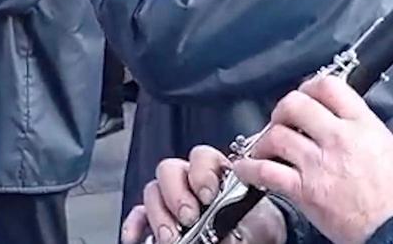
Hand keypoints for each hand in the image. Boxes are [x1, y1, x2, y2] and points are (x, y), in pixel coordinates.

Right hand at [120, 146, 286, 243]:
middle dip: (177, 194)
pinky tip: (136, 237)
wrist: (256, 237)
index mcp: (217, 172)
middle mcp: (190, 179)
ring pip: (152, 190)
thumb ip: (236, 219)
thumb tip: (223, 232)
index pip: (201, 157)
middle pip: (169, 169)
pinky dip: (135, 224)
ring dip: (159, 212)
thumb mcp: (254, 220)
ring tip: (171, 236)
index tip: (208, 195)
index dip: (202, 173)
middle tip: (188, 217)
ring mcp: (171, 196)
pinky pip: (139, 213)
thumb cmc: (256, 226)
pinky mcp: (159, 216)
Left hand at [231, 77, 392, 243]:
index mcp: (363, 126)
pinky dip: (250, 168)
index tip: (303, 95)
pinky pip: (266, 172)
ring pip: (276, 135)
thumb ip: (363, 130)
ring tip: (263, 148)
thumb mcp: (391, 149)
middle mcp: (338, 139)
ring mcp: (319, 163)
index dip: (309, 86)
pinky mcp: (305, 190)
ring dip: (263, 140)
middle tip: (280, 120)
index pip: (328, 86)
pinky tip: (245, 168)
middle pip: (295, 104)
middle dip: (282, 110)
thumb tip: (344, 122)